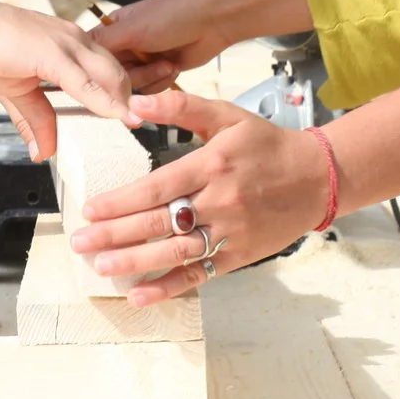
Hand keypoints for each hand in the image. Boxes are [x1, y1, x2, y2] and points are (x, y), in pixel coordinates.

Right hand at [0, 0, 133, 160]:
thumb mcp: (17, 92)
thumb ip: (36, 120)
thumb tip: (43, 151)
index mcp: (70, 45)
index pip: (107, 69)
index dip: (121, 93)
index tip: (131, 114)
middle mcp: (75, 41)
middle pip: (117, 72)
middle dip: (132, 98)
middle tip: (139, 123)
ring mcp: (67, 45)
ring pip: (109, 75)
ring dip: (124, 102)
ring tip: (136, 124)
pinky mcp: (54, 54)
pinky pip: (85, 82)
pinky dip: (103, 101)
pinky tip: (116, 116)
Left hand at [68, 88, 330, 304]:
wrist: (318, 177)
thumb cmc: (268, 145)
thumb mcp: (228, 115)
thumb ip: (182, 107)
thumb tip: (135, 103)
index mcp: (213, 164)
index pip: (159, 186)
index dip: (122, 200)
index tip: (91, 208)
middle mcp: (220, 201)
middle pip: (160, 221)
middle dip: (116, 233)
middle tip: (81, 241)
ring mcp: (231, 232)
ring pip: (176, 251)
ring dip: (135, 262)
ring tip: (101, 266)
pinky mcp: (240, 256)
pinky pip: (200, 275)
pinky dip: (169, 287)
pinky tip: (140, 295)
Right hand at [92, 0, 233, 91]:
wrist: (213, 23)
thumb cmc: (175, 15)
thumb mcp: (133, 28)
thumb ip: (104, 42)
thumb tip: (74, 51)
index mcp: (115, 29)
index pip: (95, 57)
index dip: (100, 70)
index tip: (106, 81)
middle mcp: (127, 45)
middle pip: (114, 77)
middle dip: (133, 76)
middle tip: (146, 66)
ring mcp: (144, 60)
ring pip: (133, 86)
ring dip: (151, 78)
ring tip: (165, 63)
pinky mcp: (160, 72)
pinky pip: (151, 90)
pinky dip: (162, 82)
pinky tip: (172, 67)